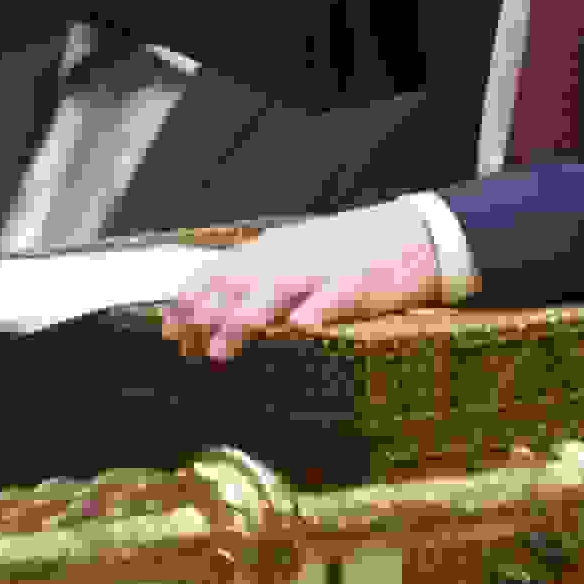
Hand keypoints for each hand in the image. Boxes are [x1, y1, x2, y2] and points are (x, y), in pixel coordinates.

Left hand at [161, 202, 443, 362]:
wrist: (414, 236)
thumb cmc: (353, 255)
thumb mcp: (302, 257)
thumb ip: (265, 278)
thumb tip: (220, 306)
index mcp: (276, 249)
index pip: (221, 270)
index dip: (191, 299)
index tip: (169, 329)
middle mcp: (293, 255)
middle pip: (238, 281)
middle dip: (207, 314)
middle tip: (186, 347)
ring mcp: (325, 268)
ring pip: (277, 288)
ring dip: (245, 317)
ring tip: (222, 348)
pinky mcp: (359, 282)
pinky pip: (333, 295)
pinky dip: (314, 309)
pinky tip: (300, 326)